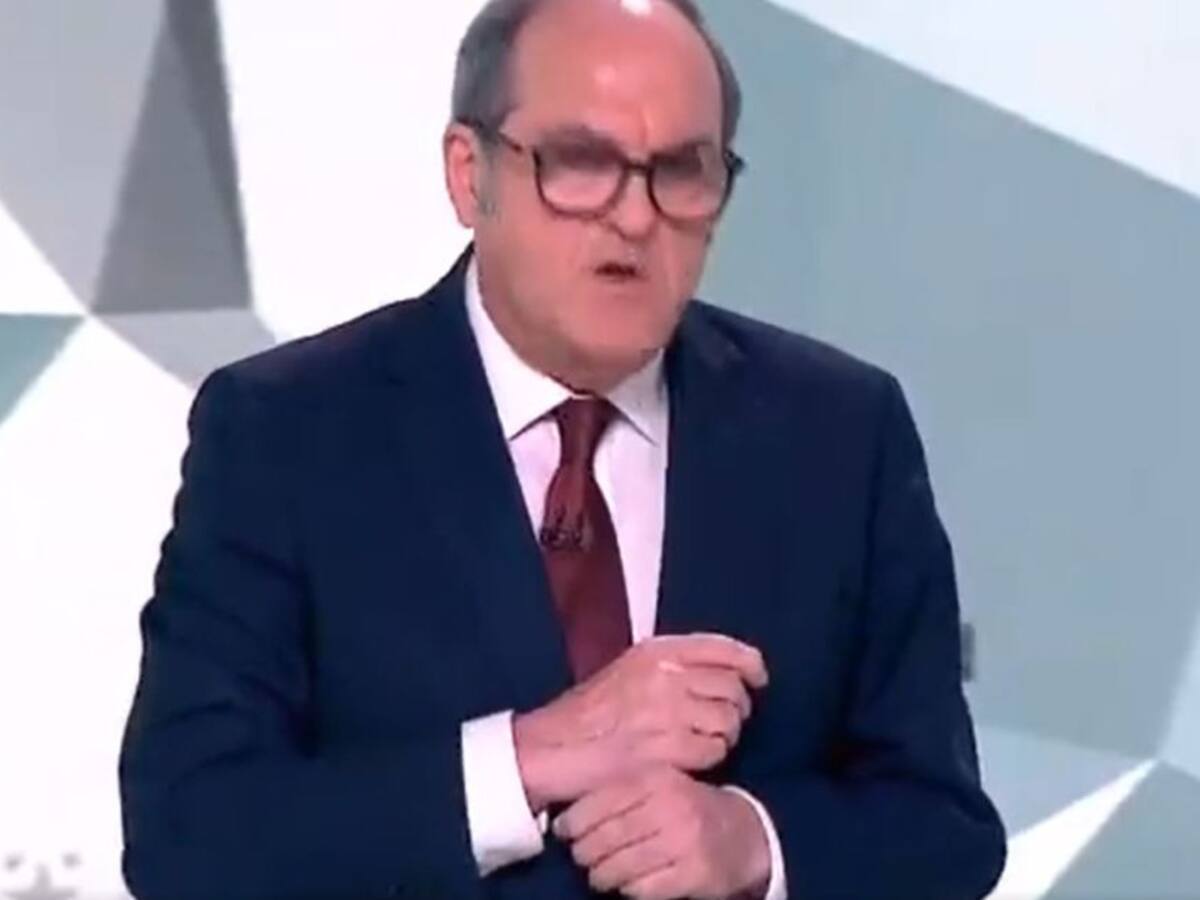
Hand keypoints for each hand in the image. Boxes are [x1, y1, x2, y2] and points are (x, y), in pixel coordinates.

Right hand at [514, 634, 768, 811]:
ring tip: (699, 742)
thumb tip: (729, 668)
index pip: (724, 647)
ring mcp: (666, 711)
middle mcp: (664, 675)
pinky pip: (714, 751)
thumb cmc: (589, 714)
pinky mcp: (667, 748)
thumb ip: (673, 664)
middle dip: (737, 707)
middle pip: (733, 687)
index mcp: (656, 651)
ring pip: (729, 721)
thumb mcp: (629, 669)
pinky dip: (708, 759)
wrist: (552, 749)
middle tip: (721, 721)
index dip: (750, 663)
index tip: (757, 677)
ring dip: (723, 736)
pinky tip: (687, 759)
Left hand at [554, 766, 772, 899]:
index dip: (574, 822)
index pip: (600, 802)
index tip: (564, 831)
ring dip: (602, 876)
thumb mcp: (657, 785)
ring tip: (600, 875)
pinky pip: (643, 889)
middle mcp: (670, 806)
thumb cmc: (685, 807)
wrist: (743, 835)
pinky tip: (630, 884)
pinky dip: (629, 890)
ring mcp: (684, 841)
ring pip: (620, 867)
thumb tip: (564, 820)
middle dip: (585, 853)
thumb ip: (618, 794)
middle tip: (582, 857)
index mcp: (656, 778)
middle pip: (605, 838)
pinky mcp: (694, 873)